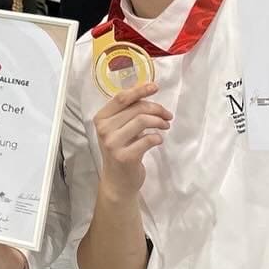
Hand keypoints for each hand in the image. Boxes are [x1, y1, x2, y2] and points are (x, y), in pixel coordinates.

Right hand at [93, 81, 171, 196]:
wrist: (117, 181)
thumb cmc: (121, 151)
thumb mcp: (118, 130)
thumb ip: (127, 113)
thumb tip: (147, 92)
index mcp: (101, 119)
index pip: (121, 98)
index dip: (140, 90)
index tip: (155, 86)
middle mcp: (104, 130)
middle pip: (136, 108)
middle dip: (156, 108)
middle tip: (167, 115)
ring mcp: (113, 144)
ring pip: (142, 120)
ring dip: (159, 121)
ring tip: (166, 125)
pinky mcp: (125, 156)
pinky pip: (148, 139)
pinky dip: (158, 137)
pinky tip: (158, 140)